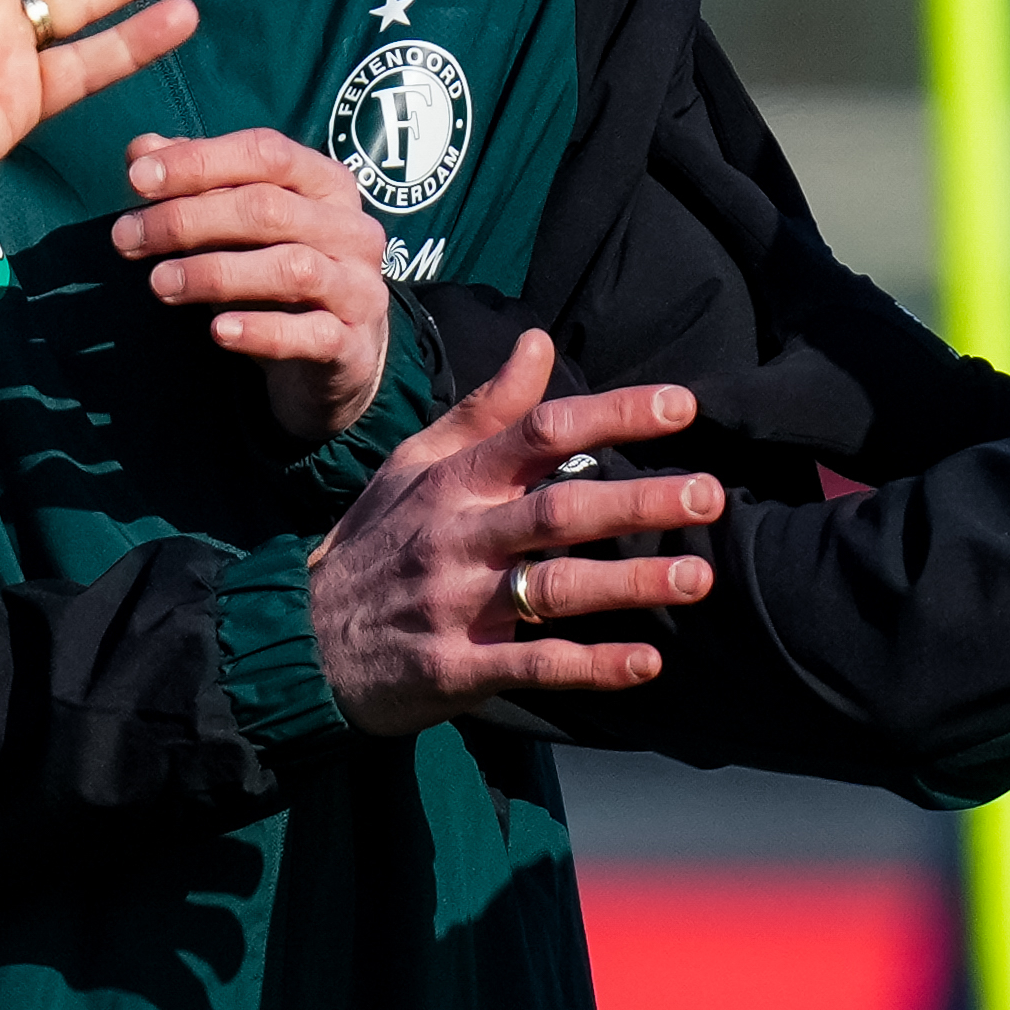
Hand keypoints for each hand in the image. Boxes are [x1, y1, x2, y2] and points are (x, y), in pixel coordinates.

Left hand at [110, 127, 395, 448]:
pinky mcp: (353, 345)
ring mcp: (358, 287)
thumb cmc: (274, 276)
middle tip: (126, 238)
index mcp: (327, 183)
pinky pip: (311, 335)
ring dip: (215, 273)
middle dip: (188, 220)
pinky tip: (217, 331)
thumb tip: (140, 149)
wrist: (334, 359)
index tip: (136, 178)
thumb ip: (195, 183)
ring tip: (158, 283)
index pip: (266, 153)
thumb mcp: (236, 225)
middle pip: (269, 208)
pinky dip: (261, 331)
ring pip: (291, 268)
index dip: (199, 161)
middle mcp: (352, 228)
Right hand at [303, 333, 722, 736]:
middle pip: (558, 510)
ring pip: (554, 586)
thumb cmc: (372, 545)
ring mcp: (456, 604)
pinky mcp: (456, 667)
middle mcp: (458, 536)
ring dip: (630, 583)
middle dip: (637, 501)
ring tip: (698, 578)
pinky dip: (591, 665)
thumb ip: (483, 410)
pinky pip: (533, 664)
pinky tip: (646, 663)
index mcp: (453, 481)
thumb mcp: (413, 465)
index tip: (682, 406)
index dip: (611, 415)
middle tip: (710, 496)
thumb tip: (538, 342)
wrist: (299, 640)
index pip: (538, 432)